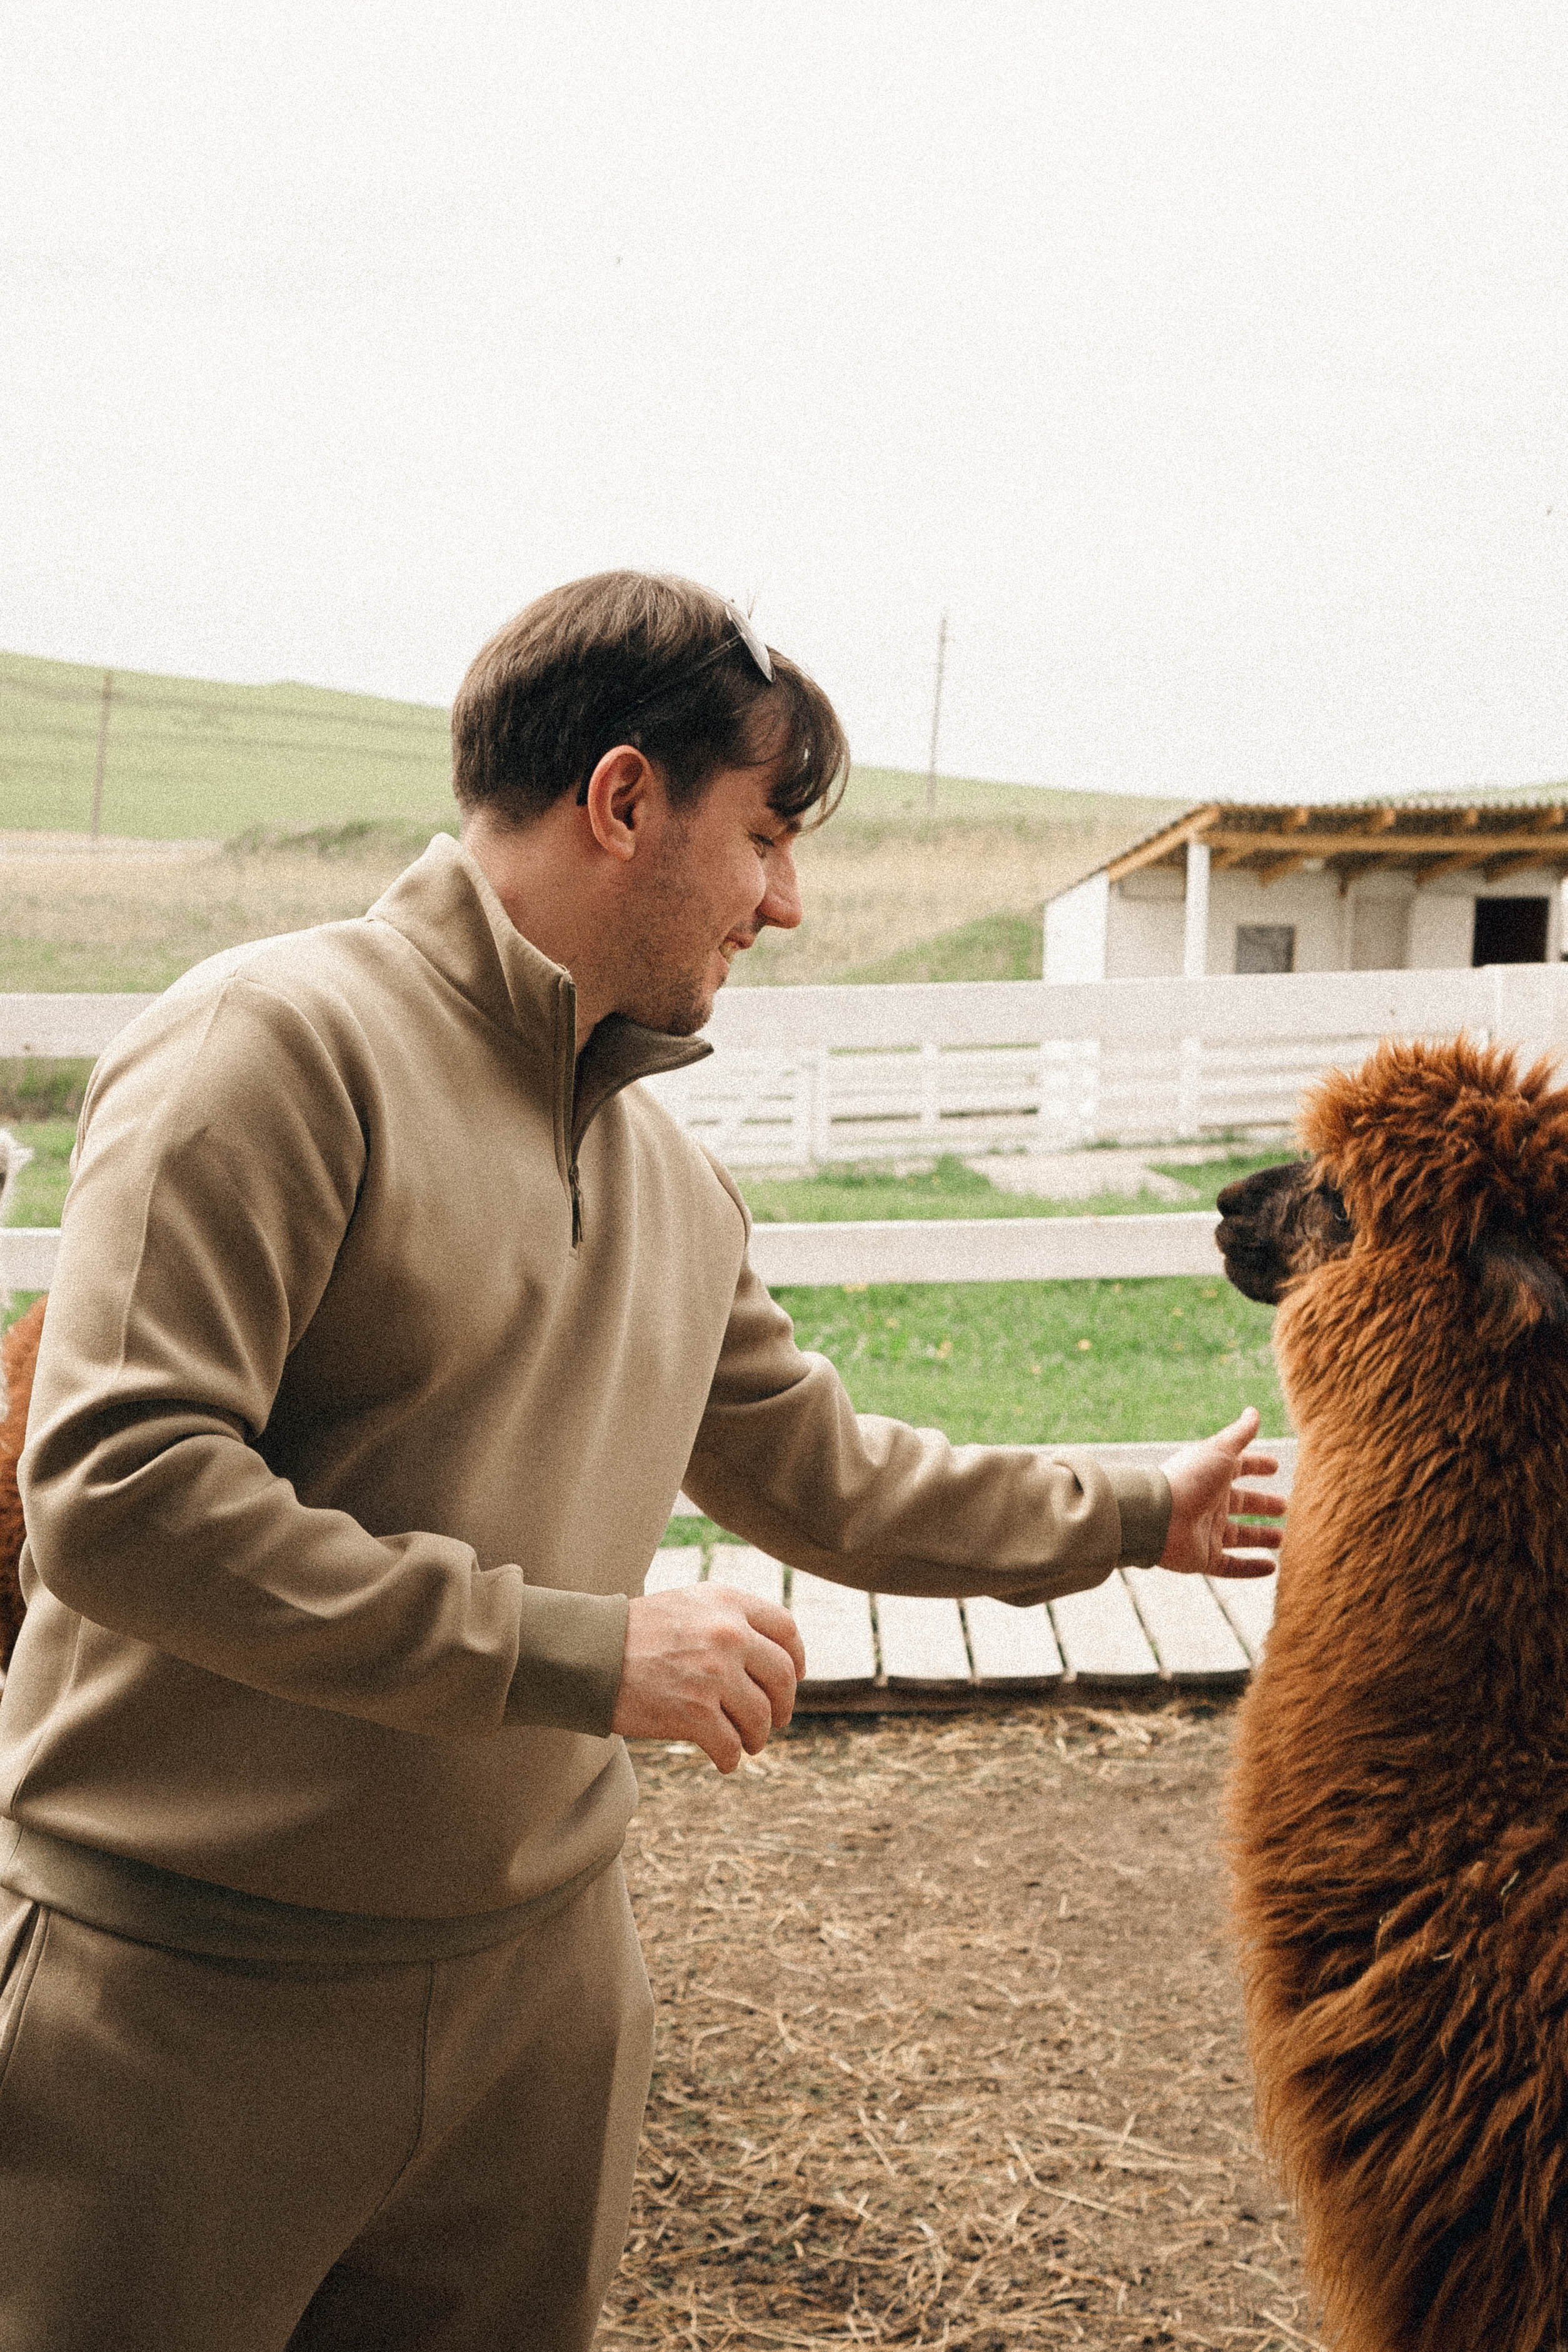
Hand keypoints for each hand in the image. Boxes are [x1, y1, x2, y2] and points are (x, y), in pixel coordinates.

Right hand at [611, 1584, 805, 1772]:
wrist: (590, 1655)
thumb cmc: (636, 1633)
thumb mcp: (689, 1604)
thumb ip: (730, 1619)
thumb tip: (775, 1654)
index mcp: (728, 1603)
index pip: (786, 1629)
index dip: (796, 1658)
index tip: (794, 1676)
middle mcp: (728, 1634)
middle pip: (783, 1677)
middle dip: (782, 1705)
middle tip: (773, 1720)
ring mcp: (714, 1674)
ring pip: (761, 1717)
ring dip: (756, 1737)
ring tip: (746, 1743)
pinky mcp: (695, 1713)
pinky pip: (730, 1746)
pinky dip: (730, 1758)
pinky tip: (723, 1760)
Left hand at [1158, 1406, 1283, 1578]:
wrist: (1157, 1516)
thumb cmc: (1189, 1478)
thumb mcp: (1220, 1451)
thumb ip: (1239, 1435)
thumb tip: (1253, 1412)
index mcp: (1211, 1475)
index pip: (1238, 1468)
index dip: (1256, 1465)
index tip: (1275, 1467)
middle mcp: (1209, 1502)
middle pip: (1240, 1503)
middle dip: (1261, 1504)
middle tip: (1285, 1506)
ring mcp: (1206, 1531)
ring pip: (1239, 1536)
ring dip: (1260, 1537)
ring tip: (1283, 1540)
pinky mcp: (1204, 1557)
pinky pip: (1231, 1566)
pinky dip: (1251, 1568)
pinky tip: (1272, 1568)